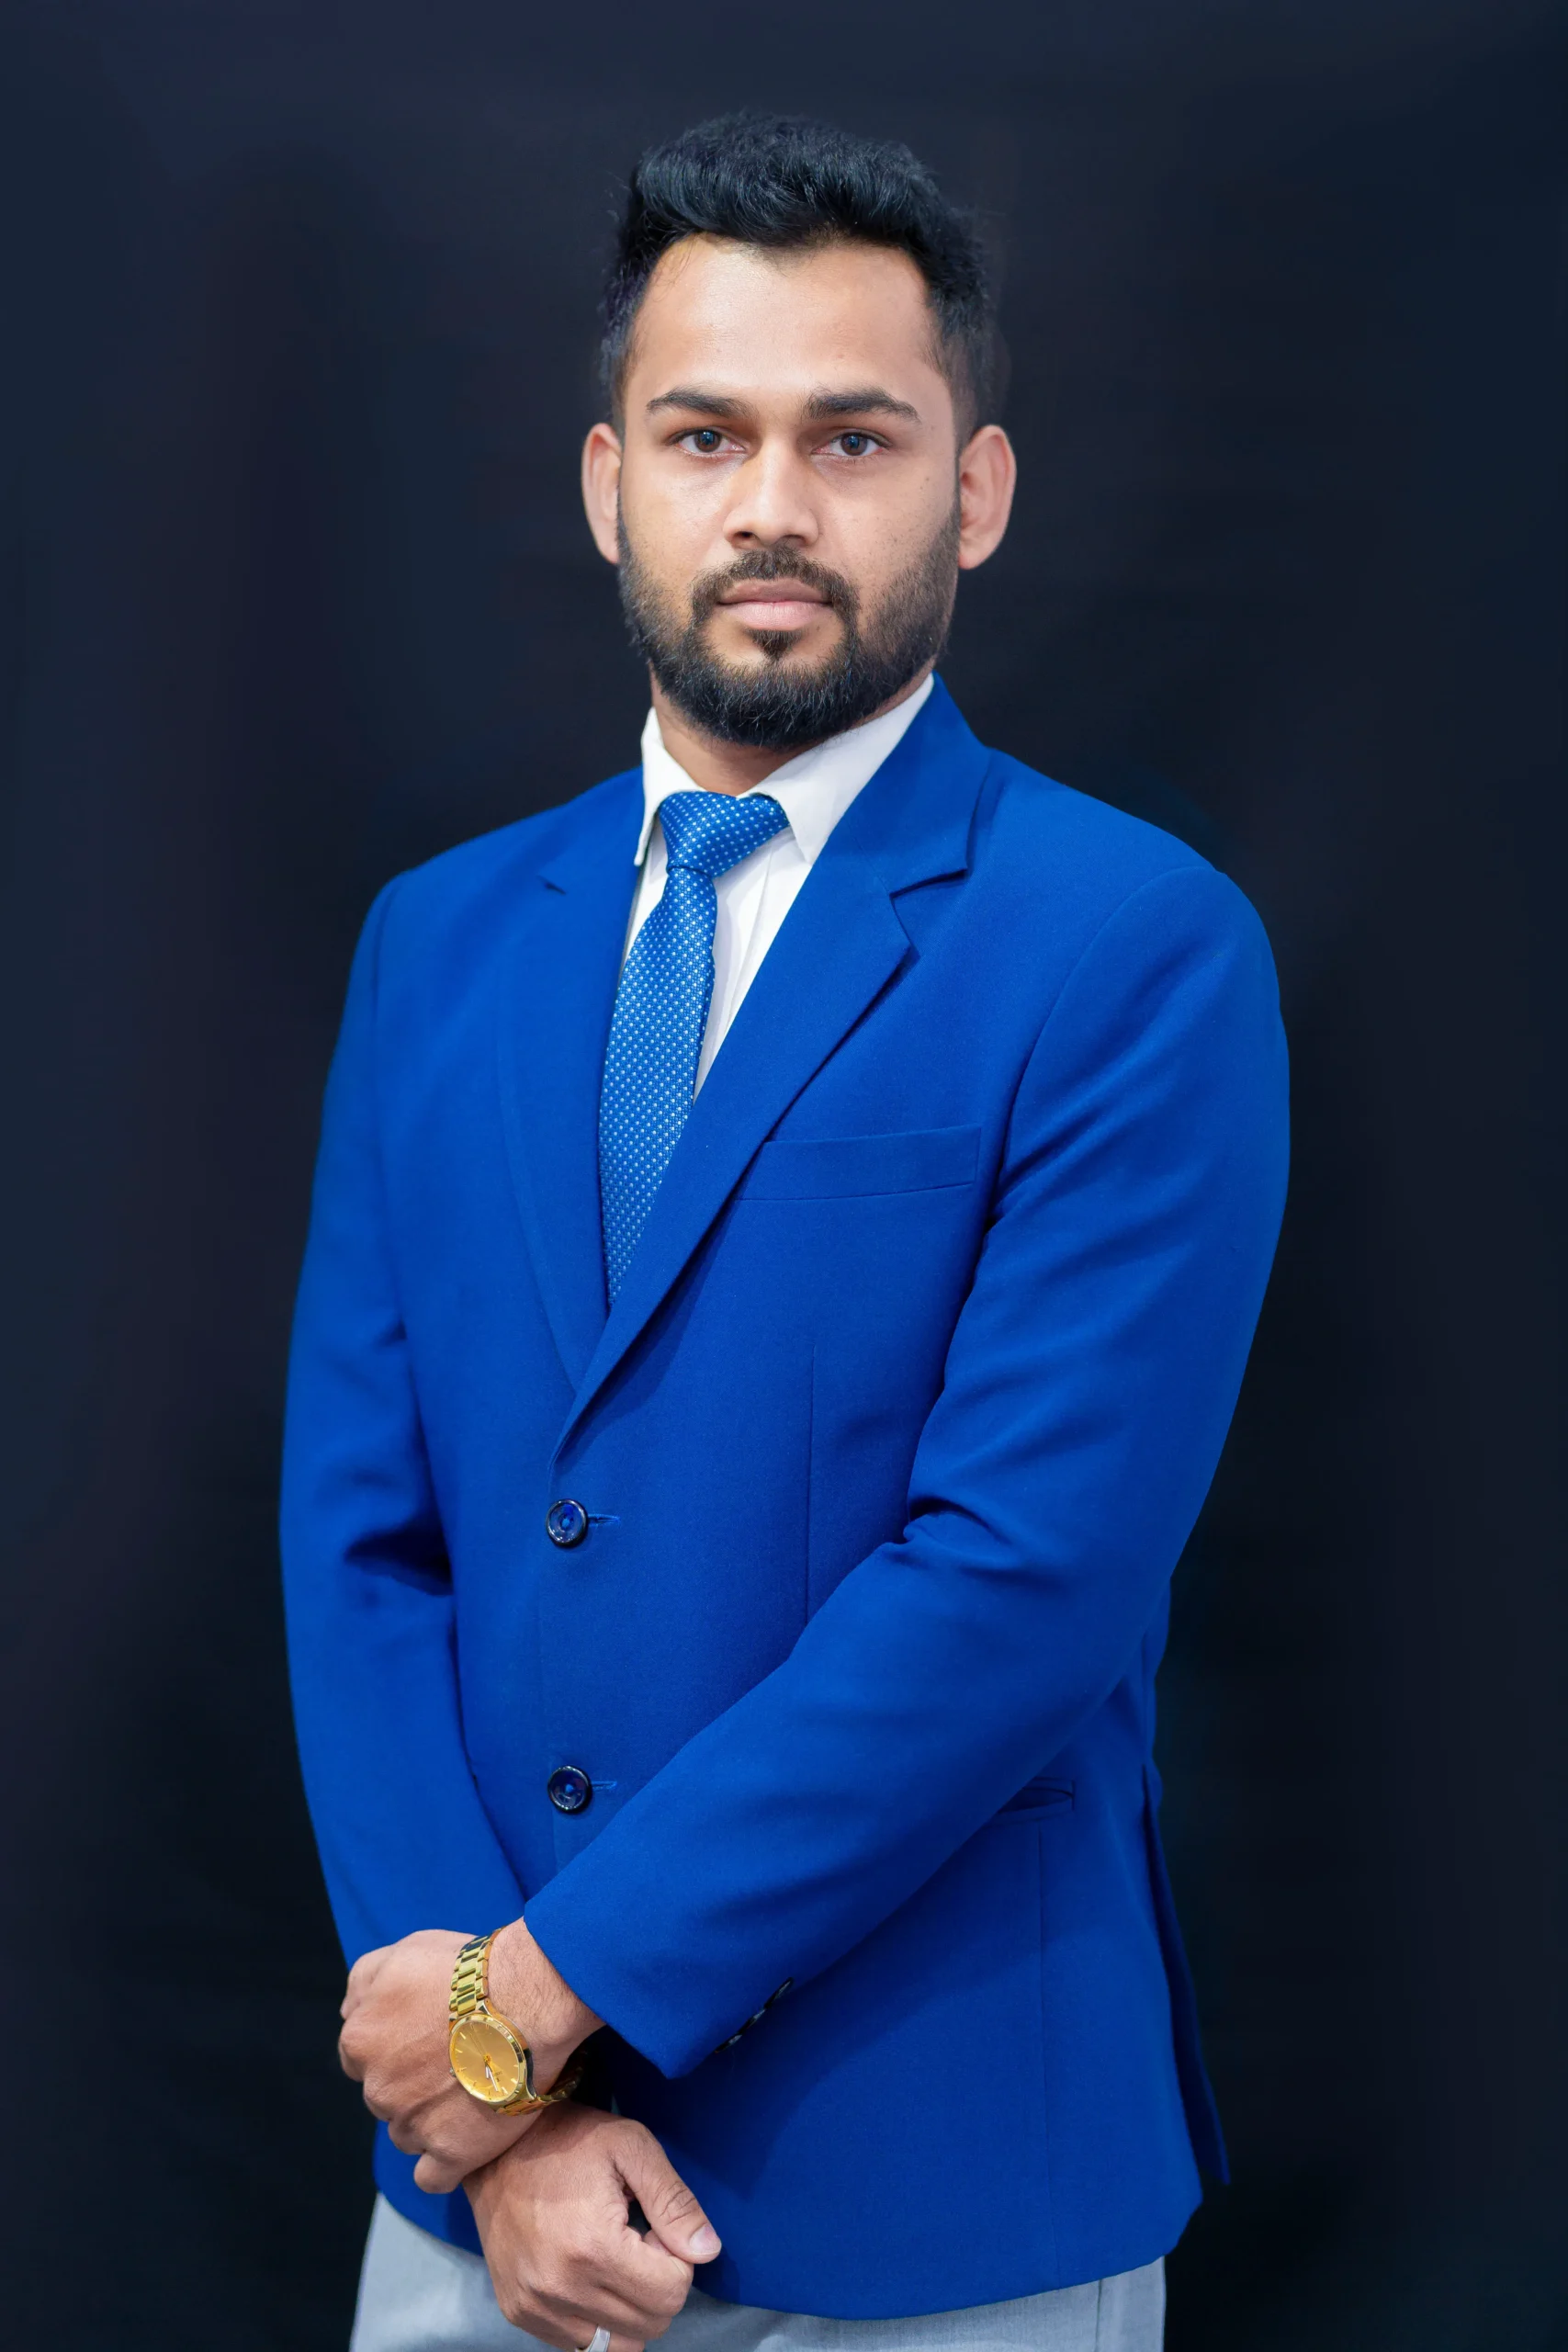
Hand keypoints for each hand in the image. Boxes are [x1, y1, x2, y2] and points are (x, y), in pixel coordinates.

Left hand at [338, 1924, 600, 2193]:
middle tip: (452, 2061)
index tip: (424, 2038)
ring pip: (407, 2134)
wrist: (523, 2002)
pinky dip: (443, 2163)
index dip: (393, 2046)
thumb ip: (363, 1982)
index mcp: (360, 2041)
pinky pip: (432, 2176)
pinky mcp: (448, 2154)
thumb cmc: (466, 1971)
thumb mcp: (403, 1951)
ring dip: (428, 2120)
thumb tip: (348, 2011)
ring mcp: (411, 2126)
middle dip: (409, 2083)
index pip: (360, 2056)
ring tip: (469, 2094)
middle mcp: (377, 2088)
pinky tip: (463, 2143)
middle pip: (385, 2096)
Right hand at [466, 2102, 719, 2350]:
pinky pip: (581, 2342)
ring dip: (628, 2306)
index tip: (652, 2227)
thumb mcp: (632, 2147)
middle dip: (656, 2284)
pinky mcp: (519, 2313)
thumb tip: (707, 2251)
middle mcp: (561, 2290)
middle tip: (635, 2240)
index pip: (671, 2293)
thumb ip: (674, 2201)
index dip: (674, 2258)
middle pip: (649, 2324)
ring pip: (618, 2343)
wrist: (495, 2145)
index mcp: (593, 2248)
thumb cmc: (570, 2139)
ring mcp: (536, 2307)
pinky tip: (586, 2272)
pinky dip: (596, 2317)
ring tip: (611, 2258)